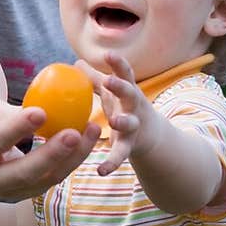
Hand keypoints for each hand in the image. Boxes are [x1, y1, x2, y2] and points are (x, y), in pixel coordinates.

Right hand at [0, 98, 99, 199]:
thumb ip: (10, 113)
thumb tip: (45, 110)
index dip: (17, 128)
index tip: (41, 112)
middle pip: (23, 172)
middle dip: (51, 154)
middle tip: (74, 134)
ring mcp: (8, 193)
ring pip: (45, 179)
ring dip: (72, 157)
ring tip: (91, 129)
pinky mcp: (27, 195)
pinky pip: (53, 179)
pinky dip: (73, 160)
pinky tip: (87, 140)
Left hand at [78, 53, 153, 177]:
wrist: (150, 135)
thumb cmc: (125, 106)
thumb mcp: (113, 93)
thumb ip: (94, 78)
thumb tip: (75, 62)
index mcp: (129, 91)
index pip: (126, 74)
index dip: (119, 64)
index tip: (109, 54)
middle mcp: (134, 106)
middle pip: (131, 94)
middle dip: (121, 87)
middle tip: (109, 81)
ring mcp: (134, 126)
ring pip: (130, 123)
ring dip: (123, 121)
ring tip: (114, 121)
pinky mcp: (130, 146)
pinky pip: (121, 154)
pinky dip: (112, 162)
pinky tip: (101, 171)